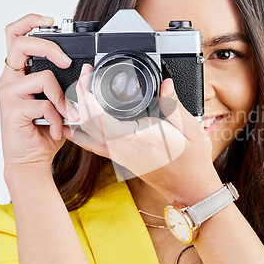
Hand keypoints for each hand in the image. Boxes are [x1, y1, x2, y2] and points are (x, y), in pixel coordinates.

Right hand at [0, 14, 78, 171]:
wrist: (32, 159)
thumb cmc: (45, 129)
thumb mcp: (61, 102)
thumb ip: (70, 86)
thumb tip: (87, 70)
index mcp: (19, 73)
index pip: (14, 36)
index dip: (29, 22)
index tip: (49, 20)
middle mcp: (9, 79)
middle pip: (20, 44)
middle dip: (49, 47)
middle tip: (66, 62)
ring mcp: (9, 94)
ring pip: (43, 78)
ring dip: (63, 98)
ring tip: (68, 115)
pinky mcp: (12, 110)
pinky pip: (45, 104)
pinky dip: (59, 118)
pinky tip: (57, 130)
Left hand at [65, 64, 221, 203]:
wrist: (189, 188)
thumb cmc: (191, 163)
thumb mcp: (190, 129)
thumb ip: (174, 105)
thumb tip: (166, 83)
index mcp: (138, 137)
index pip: (99, 115)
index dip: (87, 93)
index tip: (89, 74)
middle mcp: (122, 148)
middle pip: (86, 121)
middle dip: (80, 95)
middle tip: (85, 76)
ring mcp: (119, 156)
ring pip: (86, 134)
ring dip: (78, 112)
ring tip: (80, 93)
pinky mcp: (120, 160)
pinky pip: (92, 147)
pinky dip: (79, 134)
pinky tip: (72, 126)